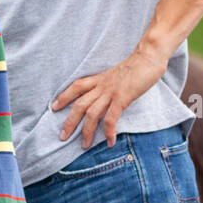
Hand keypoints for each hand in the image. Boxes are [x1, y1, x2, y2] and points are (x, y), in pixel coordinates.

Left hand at [51, 47, 168, 148]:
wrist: (148, 57)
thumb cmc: (136, 67)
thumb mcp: (117, 75)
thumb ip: (109, 85)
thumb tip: (106, 97)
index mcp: (99, 79)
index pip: (76, 87)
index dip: (63, 97)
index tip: (53, 107)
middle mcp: (101, 86)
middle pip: (79, 104)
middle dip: (69, 122)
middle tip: (62, 136)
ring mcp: (111, 92)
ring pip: (91, 113)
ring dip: (86, 131)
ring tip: (84, 145)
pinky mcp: (122, 98)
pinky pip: (111, 118)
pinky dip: (108, 131)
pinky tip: (110, 142)